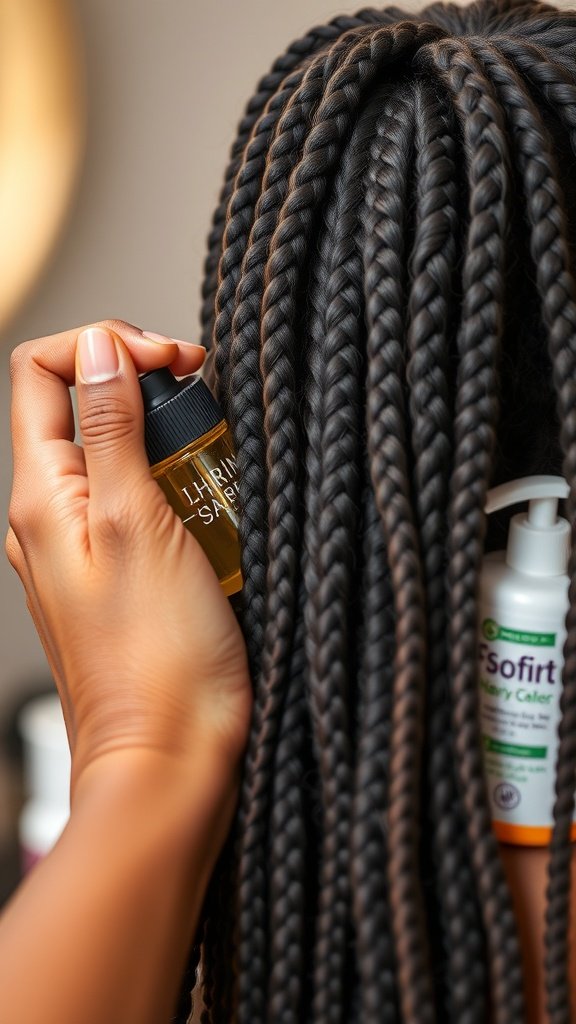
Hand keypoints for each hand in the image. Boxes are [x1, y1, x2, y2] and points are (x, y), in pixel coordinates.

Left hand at [6, 320, 251, 799]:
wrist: (170, 756)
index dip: (106, 345)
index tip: (173, 362)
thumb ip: (112, 429)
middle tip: (206, 412)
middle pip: (83, 407)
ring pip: (118, 453)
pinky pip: (141, 503)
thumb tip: (98, 349)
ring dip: (172, 444)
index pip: (43, 371)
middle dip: (149, 392)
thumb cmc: (155, 657)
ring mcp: (84, 546)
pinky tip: (214, 513)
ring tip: (216, 471)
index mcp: (41, 496)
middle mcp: (50, 515)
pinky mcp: (120, 572)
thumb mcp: (137, 522)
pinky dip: (180, 489)